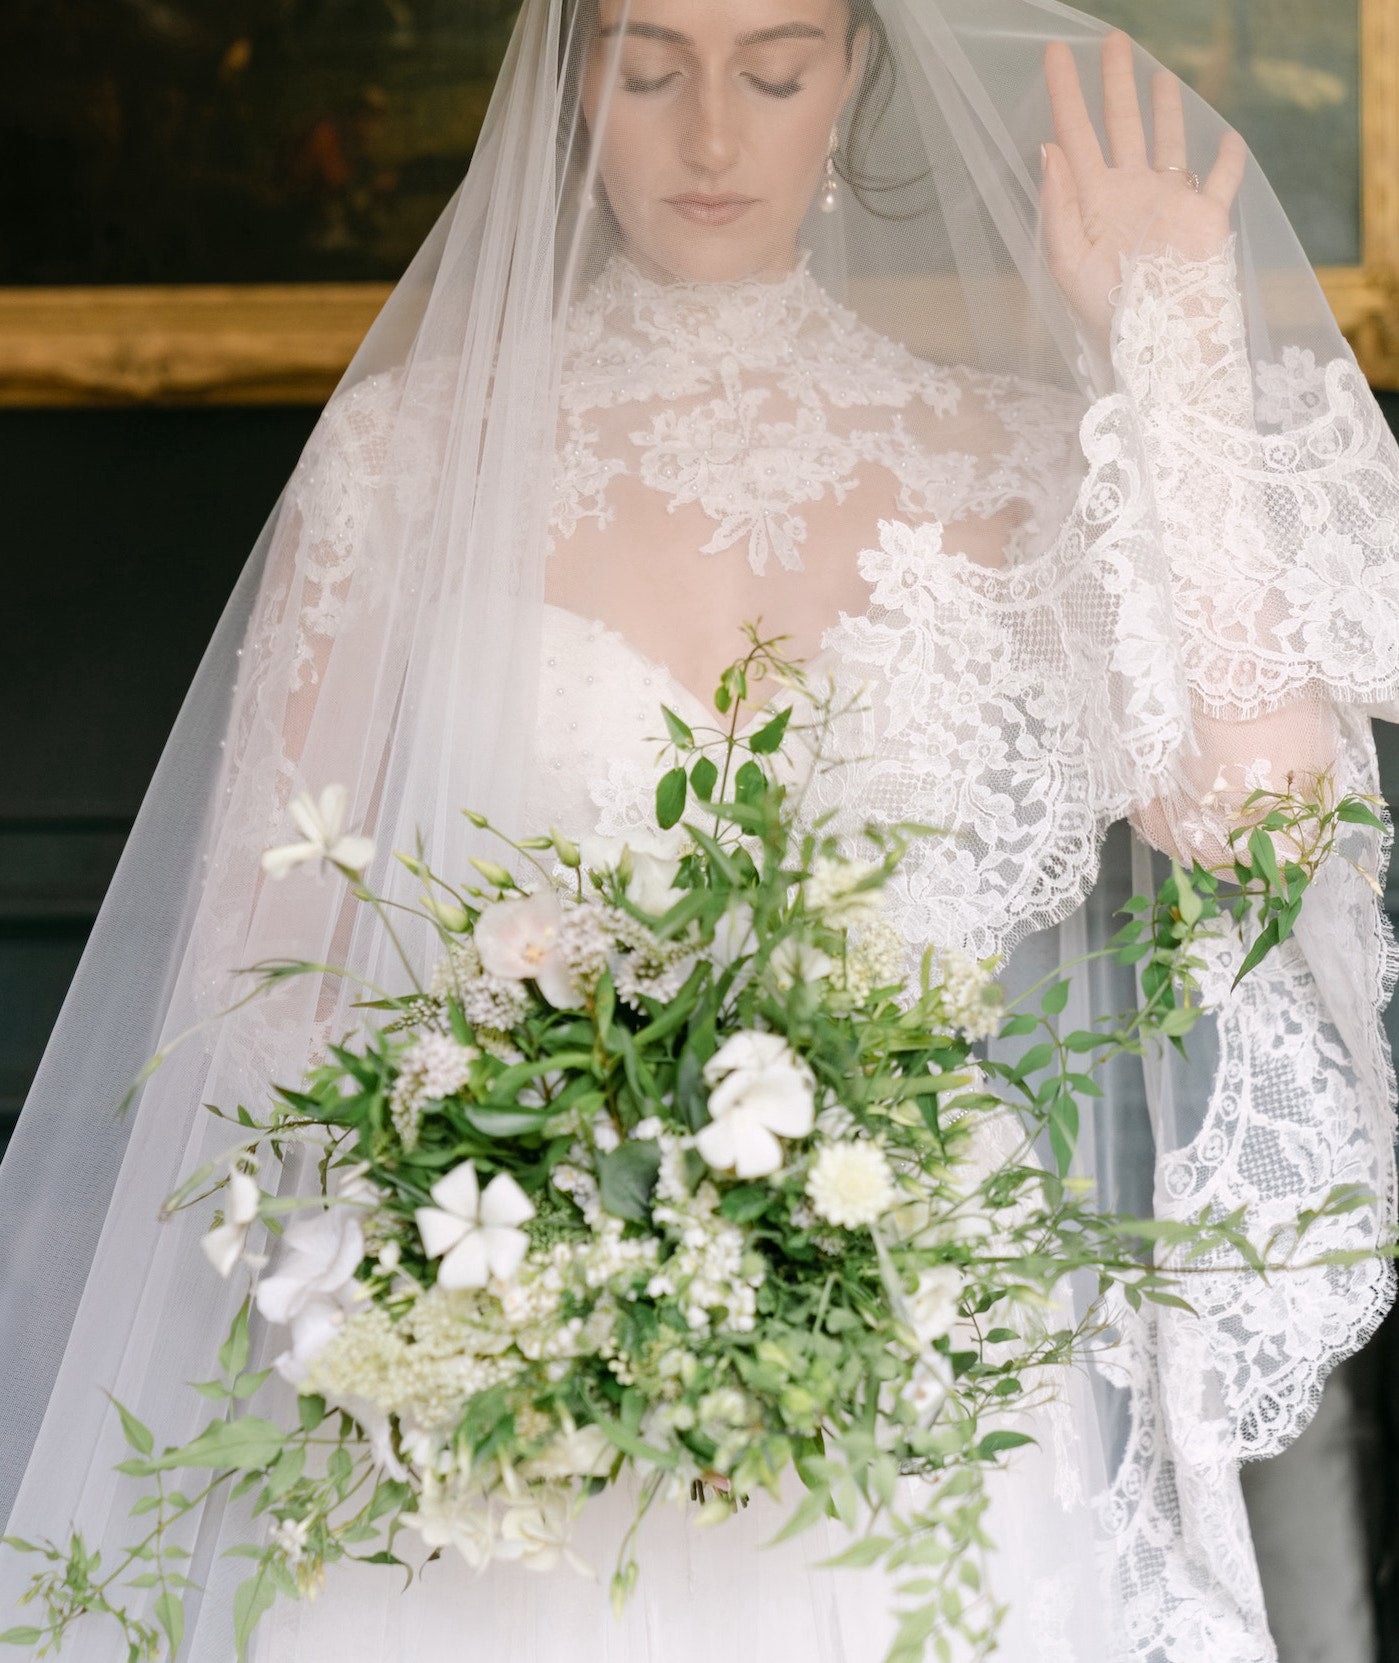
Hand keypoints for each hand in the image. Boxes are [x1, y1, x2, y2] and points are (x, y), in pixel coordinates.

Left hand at [1041, 31, 1247, 342]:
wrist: (1159, 349)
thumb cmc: (1107, 318)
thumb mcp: (1069, 264)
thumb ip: (1059, 207)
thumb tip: (1048, 149)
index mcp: (1092, 203)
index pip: (1074, 137)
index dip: (1065, 95)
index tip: (1055, 53)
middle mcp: (1130, 195)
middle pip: (1120, 126)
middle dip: (1114, 84)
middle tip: (1111, 41)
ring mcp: (1169, 204)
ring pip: (1168, 141)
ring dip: (1165, 108)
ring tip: (1157, 74)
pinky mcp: (1207, 219)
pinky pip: (1221, 179)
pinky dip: (1227, 158)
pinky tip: (1227, 138)